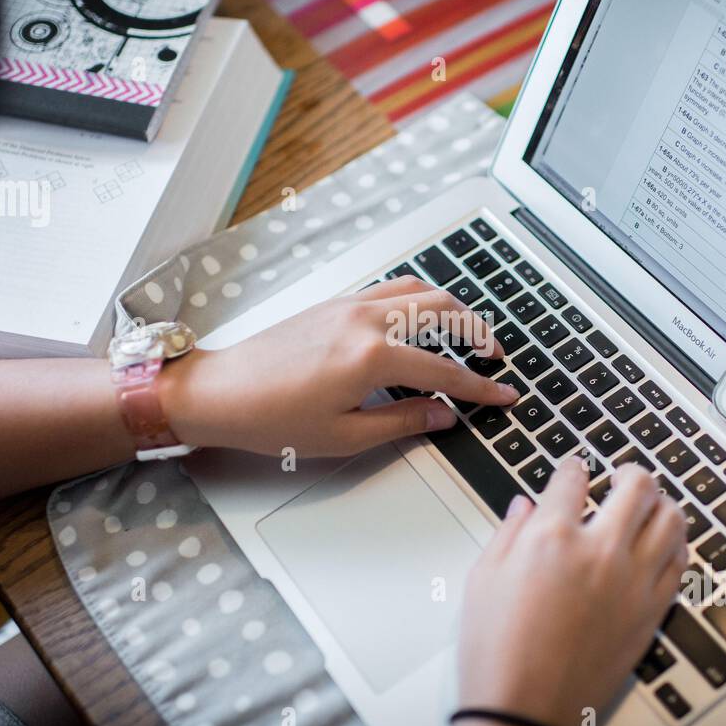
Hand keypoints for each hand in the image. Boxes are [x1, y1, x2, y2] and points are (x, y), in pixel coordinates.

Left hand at [159, 276, 518, 456]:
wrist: (221, 391)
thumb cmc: (272, 417)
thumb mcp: (345, 436)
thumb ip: (404, 422)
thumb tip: (443, 415)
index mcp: (371, 358)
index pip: (446, 372)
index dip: (481, 387)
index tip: (504, 394)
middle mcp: (365, 322)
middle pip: (443, 312)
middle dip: (477, 332)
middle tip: (494, 356)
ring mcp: (350, 306)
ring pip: (419, 290)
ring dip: (452, 307)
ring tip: (467, 332)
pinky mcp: (336, 302)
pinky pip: (391, 289)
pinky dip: (419, 298)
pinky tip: (422, 318)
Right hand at [449, 459, 687, 725]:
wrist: (527, 709)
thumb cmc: (499, 652)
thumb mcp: (484, 580)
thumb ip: (508, 534)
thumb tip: (524, 508)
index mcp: (551, 537)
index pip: (573, 478)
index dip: (573, 467)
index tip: (574, 468)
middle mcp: (599, 552)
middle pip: (636, 486)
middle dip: (629, 472)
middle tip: (623, 475)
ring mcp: (632, 581)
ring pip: (671, 520)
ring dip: (661, 503)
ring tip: (651, 504)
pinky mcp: (651, 612)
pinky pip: (680, 564)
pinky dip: (675, 546)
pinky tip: (663, 545)